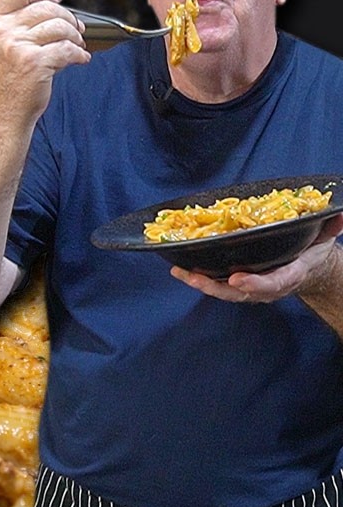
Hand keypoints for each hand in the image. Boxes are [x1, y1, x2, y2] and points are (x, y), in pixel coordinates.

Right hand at [0, 0, 91, 124]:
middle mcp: (1, 32)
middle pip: (46, 7)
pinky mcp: (34, 63)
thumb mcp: (4, 38)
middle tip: (76, 30)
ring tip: (76, 46)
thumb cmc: (11, 75)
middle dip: (68, 18)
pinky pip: (68, 48)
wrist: (8, 111)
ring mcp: (16, 47)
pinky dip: (79, 54)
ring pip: (60, 27)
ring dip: (76, 37)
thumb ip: (13, 10)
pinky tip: (80, 59)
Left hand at [171, 214, 342, 301]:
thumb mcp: (324, 238)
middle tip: (196, 279)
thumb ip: (329, 226)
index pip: (274, 282)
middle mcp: (269, 286)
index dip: (255, 284)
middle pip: (242, 293)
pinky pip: (219, 285)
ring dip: (202, 284)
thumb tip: (340, 213)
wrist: (312, 269)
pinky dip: (199, 279)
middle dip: (218, 287)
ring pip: (226, 292)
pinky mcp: (241, 284)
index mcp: (290, 274)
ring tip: (182, 273)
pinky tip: (180, 270)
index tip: (237, 279)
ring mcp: (254, 288)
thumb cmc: (312, 251)